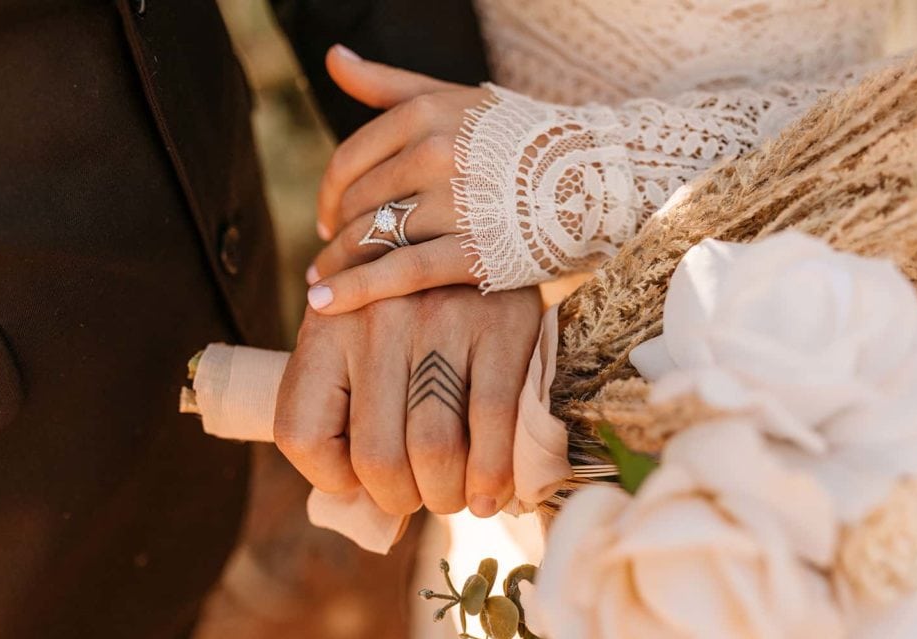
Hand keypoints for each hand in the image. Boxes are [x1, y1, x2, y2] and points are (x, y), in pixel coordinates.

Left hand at [274, 286, 541, 517]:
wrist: (484, 238)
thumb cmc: (412, 317)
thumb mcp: (357, 342)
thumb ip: (345, 407)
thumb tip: (358, 504)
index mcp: (324, 328)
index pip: (301, 436)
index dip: (333, 480)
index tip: (361, 480)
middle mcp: (375, 320)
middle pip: (378, 458)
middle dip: (403, 499)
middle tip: (422, 496)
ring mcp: (440, 319)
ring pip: (435, 451)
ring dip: (448, 496)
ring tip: (456, 495)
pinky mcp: (500, 324)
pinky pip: (493, 424)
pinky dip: (493, 476)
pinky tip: (492, 493)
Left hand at [304, 45, 492, 314]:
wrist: (596, 181)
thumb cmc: (518, 140)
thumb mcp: (456, 99)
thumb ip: (390, 84)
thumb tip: (334, 57)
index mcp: (425, 114)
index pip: (349, 163)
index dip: (328, 196)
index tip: (326, 219)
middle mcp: (436, 153)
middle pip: (358, 205)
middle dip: (336, 236)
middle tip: (328, 257)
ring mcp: (455, 204)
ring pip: (372, 238)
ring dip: (337, 266)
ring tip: (320, 284)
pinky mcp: (475, 251)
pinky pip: (400, 273)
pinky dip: (354, 290)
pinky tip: (322, 303)